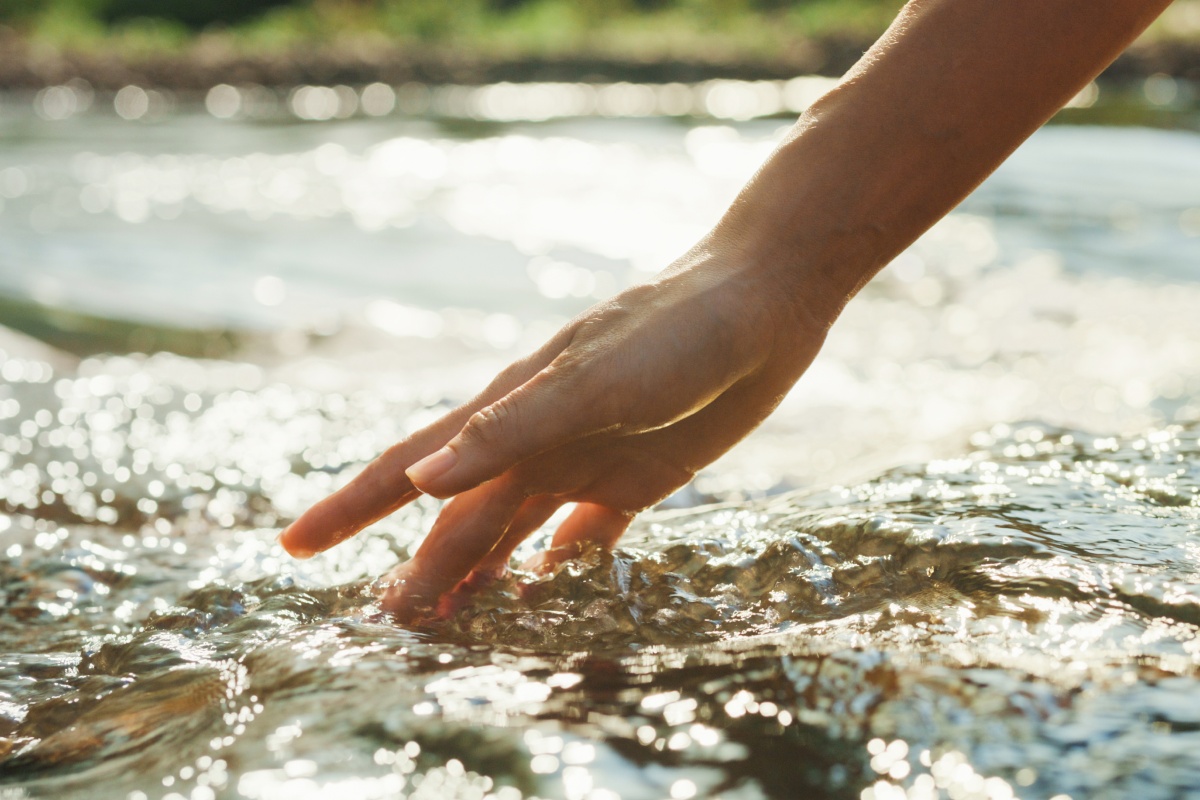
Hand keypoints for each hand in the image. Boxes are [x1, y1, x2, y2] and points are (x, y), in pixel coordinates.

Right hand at [280, 241, 829, 618]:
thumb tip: (420, 485)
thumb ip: (509, 431)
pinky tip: (545, 593)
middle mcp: (534, 442)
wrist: (760, 305)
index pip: (409, 468)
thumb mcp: (592, 381)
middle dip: (421, 570)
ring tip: (450, 624)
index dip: (351, 508)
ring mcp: (582, 461)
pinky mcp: (634, 479)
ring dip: (480, 577)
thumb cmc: (672, 332)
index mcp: (508, 413)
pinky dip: (559, 568)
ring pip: (512, 533)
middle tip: (389, 627)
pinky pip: (583, 537)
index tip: (294, 547)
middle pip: (460, 519)